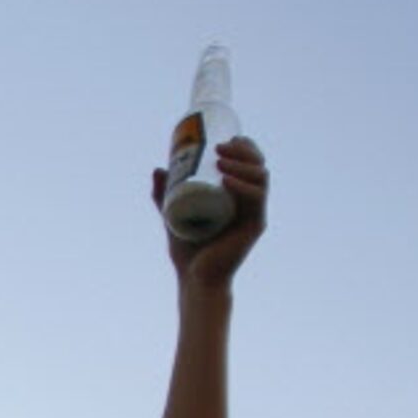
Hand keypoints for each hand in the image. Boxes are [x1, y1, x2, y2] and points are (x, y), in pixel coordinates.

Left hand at [155, 137, 266, 291]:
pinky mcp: (254, 226)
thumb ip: (164, 195)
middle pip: (258, 165)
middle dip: (243, 150)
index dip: (244, 147)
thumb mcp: (172, 215)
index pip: (251, 164)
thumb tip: (157, 169)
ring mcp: (255, 214)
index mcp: (239, 196)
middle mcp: (252, 203)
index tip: (224, 139)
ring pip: (260, 178)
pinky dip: (242, 187)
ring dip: (242, 164)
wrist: (194, 279)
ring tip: (220, 160)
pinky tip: (227, 180)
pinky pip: (256, 200)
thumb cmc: (187, 251)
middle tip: (219, 148)